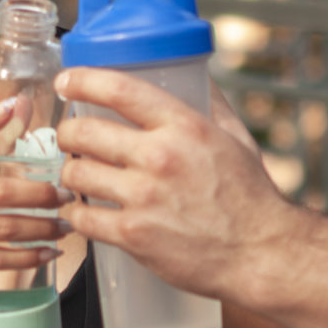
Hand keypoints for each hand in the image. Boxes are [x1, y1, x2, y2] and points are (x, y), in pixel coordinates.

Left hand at [54, 67, 298, 298]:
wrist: (260, 253)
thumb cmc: (250, 197)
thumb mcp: (236, 138)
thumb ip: (211, 104)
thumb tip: (194, 74)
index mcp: (184, 126)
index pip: (118, 88)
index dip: (82, 79)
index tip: (67, 81)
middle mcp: (160, 157)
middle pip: (84, 131)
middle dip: (67, 132)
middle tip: (70, 137)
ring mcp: (143, 197)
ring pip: (76, 172)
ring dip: (70, 172)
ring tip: (79, 175)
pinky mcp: (133, 235)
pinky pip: (82, 216)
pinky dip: (75, 213)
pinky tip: (82, 211)